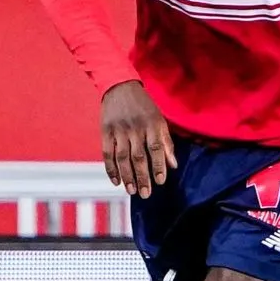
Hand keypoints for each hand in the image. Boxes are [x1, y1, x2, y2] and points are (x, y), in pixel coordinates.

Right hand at [101, 80, 177, 197]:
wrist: (119, 86)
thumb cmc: (143, 106)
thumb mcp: (159, 119)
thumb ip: (166, 142)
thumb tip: (173, 165)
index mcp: (152, 124)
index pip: (156, 148)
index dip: (158, 166)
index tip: (160, 181)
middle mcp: (136, 128)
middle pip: (139, 157)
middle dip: (142, 177)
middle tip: (145, 194)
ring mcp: (119, 130)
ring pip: (123, 157)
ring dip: (127, 176)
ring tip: (131, 191)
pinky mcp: (106, 131)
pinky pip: (108, 153)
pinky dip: (111, 168)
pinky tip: (116, 181)